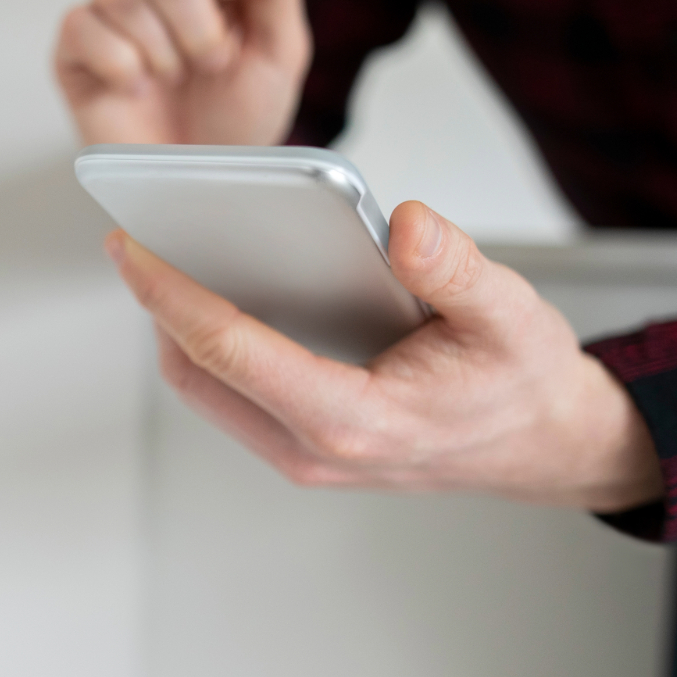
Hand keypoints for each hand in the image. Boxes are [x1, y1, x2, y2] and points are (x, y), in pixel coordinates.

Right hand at [53, 0, 310, 146]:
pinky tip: (136, 87)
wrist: (201, 187)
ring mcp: (113, 16)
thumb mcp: (279, 51)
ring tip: (174, 81)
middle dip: (195, 19)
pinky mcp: (75, 50)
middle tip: (211, 63)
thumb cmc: (238, 121)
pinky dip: (117, 62)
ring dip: (159, 46)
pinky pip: (82, 26)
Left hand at [105, 202, 662, 512]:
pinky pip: (231, 394)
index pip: (230, 350)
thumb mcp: (510, 313)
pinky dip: (208, 345)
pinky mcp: (304, 444)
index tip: (131, 246)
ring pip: (206, 390)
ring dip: (176, 328)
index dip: (171, 295)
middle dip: (155, 308)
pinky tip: (214, 290)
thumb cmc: (523, 382)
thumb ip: (454, 267)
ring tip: (161, 257)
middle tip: (132, 240)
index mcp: (353, 417)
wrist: (545, 447)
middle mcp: (315, 447)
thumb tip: (403, 223)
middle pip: (197, 375)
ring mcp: (305, 454)